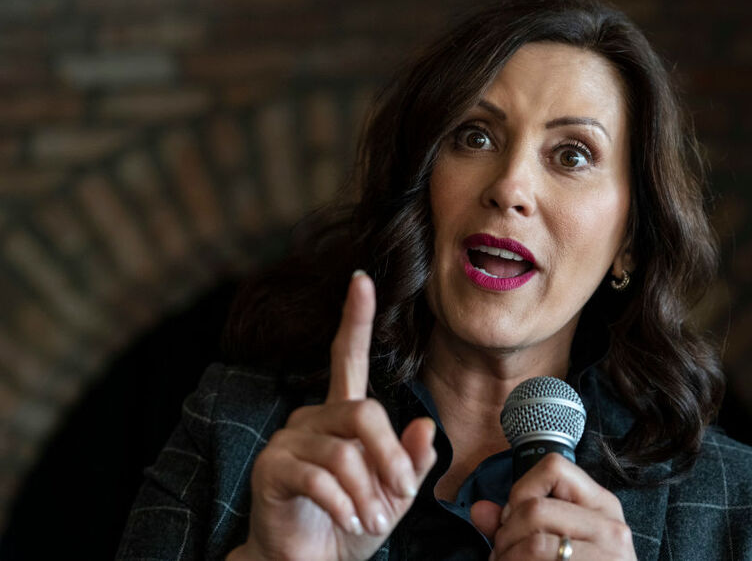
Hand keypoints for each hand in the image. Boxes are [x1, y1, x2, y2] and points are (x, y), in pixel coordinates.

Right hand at [228, 272, 437, 560]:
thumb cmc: (351, 524)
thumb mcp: (393, 494)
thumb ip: (409, 460)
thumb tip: (425, 426)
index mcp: (342, 415)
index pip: (349, 357)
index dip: (356, 319)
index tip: (362, 280)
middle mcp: (312, 417)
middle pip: (363, 413)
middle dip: (390, 456)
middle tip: (400, 492)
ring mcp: (289, 439)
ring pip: (344, 450)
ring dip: (369, 491)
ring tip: (372, 520)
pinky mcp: (272, 467)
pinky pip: (319, 475)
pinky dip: (344, 503)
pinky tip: (349, 520)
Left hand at [470, 453, 635, 560]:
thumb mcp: (558, 541)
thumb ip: (516, 523)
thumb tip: (479, 510)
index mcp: (602, 505)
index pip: (554, 468)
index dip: (523, 489)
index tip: (514, 516)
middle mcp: (610, 526)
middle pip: (535, 508)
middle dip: (506, 533)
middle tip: (502, 553)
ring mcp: (607, 555)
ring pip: (533, 543)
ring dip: (507, 557)